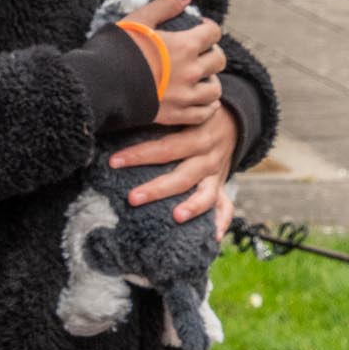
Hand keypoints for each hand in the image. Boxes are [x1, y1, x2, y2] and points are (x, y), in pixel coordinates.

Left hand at [108, 106, 238, 240]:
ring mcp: (217, 174)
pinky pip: (226, 206)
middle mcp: (209, 157)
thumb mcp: (185, 112)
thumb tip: (122, 119)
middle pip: (183, 175)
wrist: (234, 122)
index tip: (114, 162)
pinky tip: (212, 237)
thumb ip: (163, 118)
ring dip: (192, 207)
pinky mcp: (222, 186)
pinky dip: (221, 222)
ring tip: (176, 217)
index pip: (166, 147)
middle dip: (157, 188)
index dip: (140, 154)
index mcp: (198, 135)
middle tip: (132, 198)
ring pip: (206, 194)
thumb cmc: (197, 116)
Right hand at [119, 0, 226, 127]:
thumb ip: (164, 6)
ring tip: (202, 78)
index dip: (209, 28)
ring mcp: (184, 96)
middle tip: (200, 52)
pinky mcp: (175, 115)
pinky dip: (207, 107)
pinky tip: (203, 101)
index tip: (199, 28)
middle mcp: (190, 71)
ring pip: (215, 90)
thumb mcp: (139, 20)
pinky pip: (203, 114)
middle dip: (212, 52)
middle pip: (219, 60)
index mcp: (184, 46)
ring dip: (212, 81)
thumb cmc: (117, 49)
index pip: (213, 33)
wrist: (99, 85)